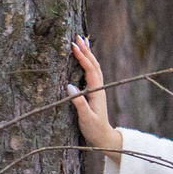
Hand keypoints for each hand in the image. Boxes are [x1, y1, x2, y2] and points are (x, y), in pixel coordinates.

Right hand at [68, 37, 122, 154]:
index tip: (73, 46)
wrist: (103, 137)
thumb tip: (69, 86)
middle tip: (77, 36)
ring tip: (82, 41)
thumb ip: (78, 103)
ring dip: (88, 54)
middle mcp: (99, 88)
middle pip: (94, 65)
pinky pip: (92, 73)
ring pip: (94, 67)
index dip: (82, 57)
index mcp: (97, 92)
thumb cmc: (94, 129)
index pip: (90, 70)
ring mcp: (97, 89)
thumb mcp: (86, 118)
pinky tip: (84, 58)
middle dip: (86, 50)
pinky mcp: (94, 92)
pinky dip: (88, 62)